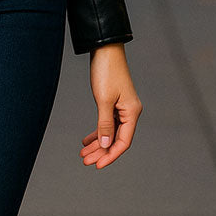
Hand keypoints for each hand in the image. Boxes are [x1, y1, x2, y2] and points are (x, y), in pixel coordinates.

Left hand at [79, 43, 141, 168]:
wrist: (105, 50)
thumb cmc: (106, 72)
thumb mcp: (103, 99)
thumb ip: (104, 124)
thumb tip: (105, 145)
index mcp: (132, 112)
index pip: (123, 142)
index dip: (110, 155)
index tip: (97, 165)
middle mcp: (129, 112)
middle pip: (116, 139)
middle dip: (101, 152)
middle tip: (85, 161)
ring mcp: (122, 107)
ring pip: (110, 132)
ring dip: (98, 144)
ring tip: (83, 154)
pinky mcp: (114, 102)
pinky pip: (107, 123)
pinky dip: (97, 132)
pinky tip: (87, 140)